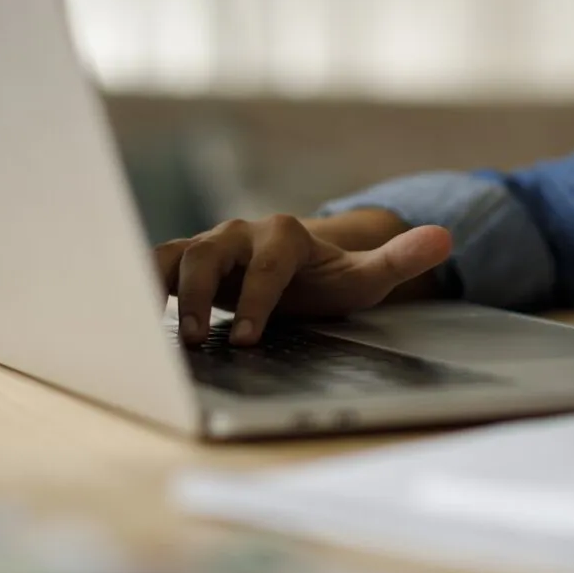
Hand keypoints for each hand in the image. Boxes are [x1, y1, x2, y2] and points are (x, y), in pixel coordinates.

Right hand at [155, 210, 450, 347]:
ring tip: (161, 335)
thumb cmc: (331, 278)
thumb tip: (446, 237)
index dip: (257, 298)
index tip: (248, 337)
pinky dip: (137, 287)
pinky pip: (153, 267)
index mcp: (284, 234)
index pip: (267, 262)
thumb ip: (400, 259)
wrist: (301, 270)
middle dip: (198, 294)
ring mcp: (210, 245)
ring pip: (174, 256)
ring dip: (161, 291)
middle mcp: (241, 233)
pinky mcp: (185, 262)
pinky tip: (127, 322)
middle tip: (193, 339)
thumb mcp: (367, 277)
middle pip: (208, 252)